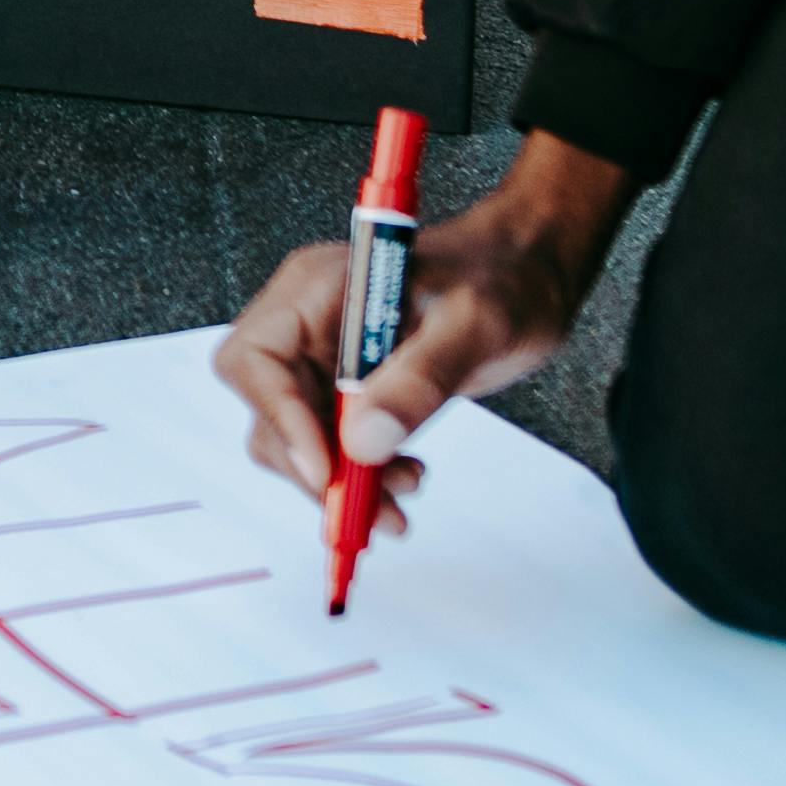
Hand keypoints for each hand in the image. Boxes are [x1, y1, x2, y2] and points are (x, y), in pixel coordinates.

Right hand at [215, 134, 641, 529]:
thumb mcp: (474, 325)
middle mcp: (308, 322)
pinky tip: (404, 479)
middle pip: (269, 409)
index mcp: (318, 287)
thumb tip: (364, 444)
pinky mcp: (348, 388)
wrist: (529, 277)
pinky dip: (360, 476)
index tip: (326, 470)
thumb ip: (420, 379)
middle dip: (314, 466)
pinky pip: (332, 443)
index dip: (279, 418)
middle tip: (368, 509)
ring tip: (403, 495)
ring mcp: (325, 357)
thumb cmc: (503, 279)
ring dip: (340, 482)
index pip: (257, 359)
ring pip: (297, 438)